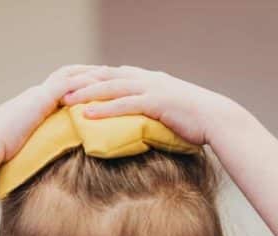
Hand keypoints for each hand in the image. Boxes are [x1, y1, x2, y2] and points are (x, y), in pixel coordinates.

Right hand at [0, 64, 114, 163]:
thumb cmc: (0, 150)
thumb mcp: (23, 145)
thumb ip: (36, 145)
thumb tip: (44, 160)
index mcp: (34, 103)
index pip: (60, 85)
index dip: (78, 81)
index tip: (96, 83)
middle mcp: (37, 94)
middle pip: (67, 73)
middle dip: (88, 71)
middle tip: (110, 72)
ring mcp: (39, 94)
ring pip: (70, 74)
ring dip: (91, 73)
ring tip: (112, 75)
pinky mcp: (40, 98)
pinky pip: (68, 85)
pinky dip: (85, 82)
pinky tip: (102, 84)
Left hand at [59, 65, 234, 145]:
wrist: (217, 119)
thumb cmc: (196, 120)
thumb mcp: (170, 108)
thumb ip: (153, 108)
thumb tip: (140, 119)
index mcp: (149, 79)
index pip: (115, 74)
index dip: (93, 77)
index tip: (73, 83)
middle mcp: (148, 79)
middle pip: (107, 76)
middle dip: (82, 81)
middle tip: (59, 88)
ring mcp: (151, 88)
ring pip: (111, 87)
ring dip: (86, 92)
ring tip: (65, 99)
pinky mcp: (155, 102)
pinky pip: (123, 104)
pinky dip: (103, 108)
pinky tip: (86, 114)